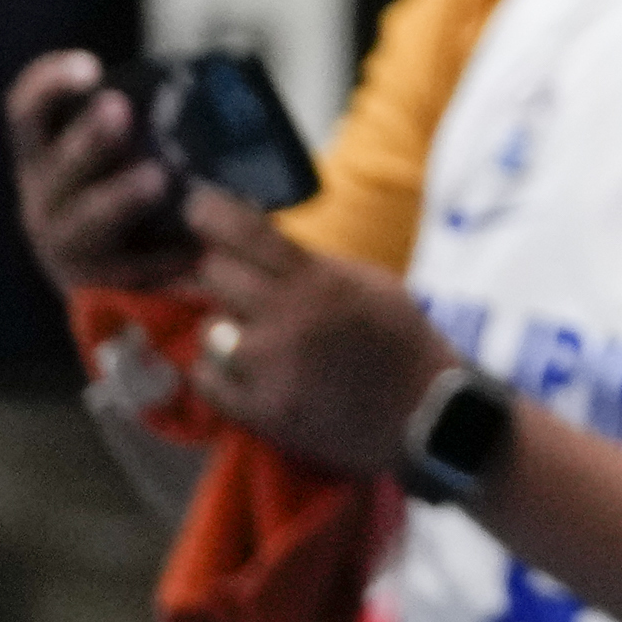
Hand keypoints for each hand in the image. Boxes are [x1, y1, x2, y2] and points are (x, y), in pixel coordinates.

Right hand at [6, 50, 197, 293]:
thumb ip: (130, 119)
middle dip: (88, 138)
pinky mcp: (98, 282)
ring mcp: (65, 243)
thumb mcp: (107, 147)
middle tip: (119, 108)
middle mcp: (43, 195)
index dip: (48, 84)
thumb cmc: (113, 183)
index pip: (26, 112)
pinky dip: (160, 254)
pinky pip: (126, 269)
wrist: (103, 269)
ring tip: (156, 177)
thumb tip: (198, 80)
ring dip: (118, 197)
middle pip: (57, 164)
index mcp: (41, 154)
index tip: (90, 67)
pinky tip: (190, 244)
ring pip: (85, 220)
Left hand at [185, 192, 454, 478]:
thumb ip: (314, 264)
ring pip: (208, 329)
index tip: (196, 206)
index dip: (211, 212)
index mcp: (319, 283)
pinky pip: (207, 379)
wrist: (425, 415)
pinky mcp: (261, 413)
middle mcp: (288, 321)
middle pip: (213, 275)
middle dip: (223, 272)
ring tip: (254, 335)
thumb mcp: (369, 283)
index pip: (246, 232)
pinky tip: (246, 372)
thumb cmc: (401, 341)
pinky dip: (220, 372)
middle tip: (240, 281)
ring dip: (225, 327)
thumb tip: (261, 240)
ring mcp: (270, 370)